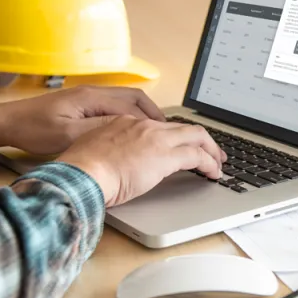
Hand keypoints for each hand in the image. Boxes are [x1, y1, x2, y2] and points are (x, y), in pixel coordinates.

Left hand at [0, 85, 164, 154]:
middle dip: (155, 115)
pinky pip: (117, 106)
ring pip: (128, 101)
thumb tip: (126, 131)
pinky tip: (134, 129)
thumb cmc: (32, 129)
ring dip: (144, 115)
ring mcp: (89, 97)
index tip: (167, 135)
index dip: (152, 123)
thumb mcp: (67, 135)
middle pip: (136, 99)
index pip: (132, 108)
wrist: (8, 122)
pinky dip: (131, 116)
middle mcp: (94, 93)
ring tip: (157, 131)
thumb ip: (98, 131)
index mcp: (92, 98)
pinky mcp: (84, 105)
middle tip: (170, 132)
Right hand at [56, 116, 225, 206]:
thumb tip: (114, 166)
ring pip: (196, 137)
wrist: (81, 174)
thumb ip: (109, 154)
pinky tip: (213, 174)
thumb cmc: (80, 170)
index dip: (175, 137)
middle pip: (182, 127)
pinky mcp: (165, 156)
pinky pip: (197, 156)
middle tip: (212, 152)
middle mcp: (143, 126)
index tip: (181, 146)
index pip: (159, 127)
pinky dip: (209, 164)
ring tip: (217, 164)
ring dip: (210, 151)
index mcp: (125, 123)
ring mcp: (155, 139)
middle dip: (201, 140)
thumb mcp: (95, 153)